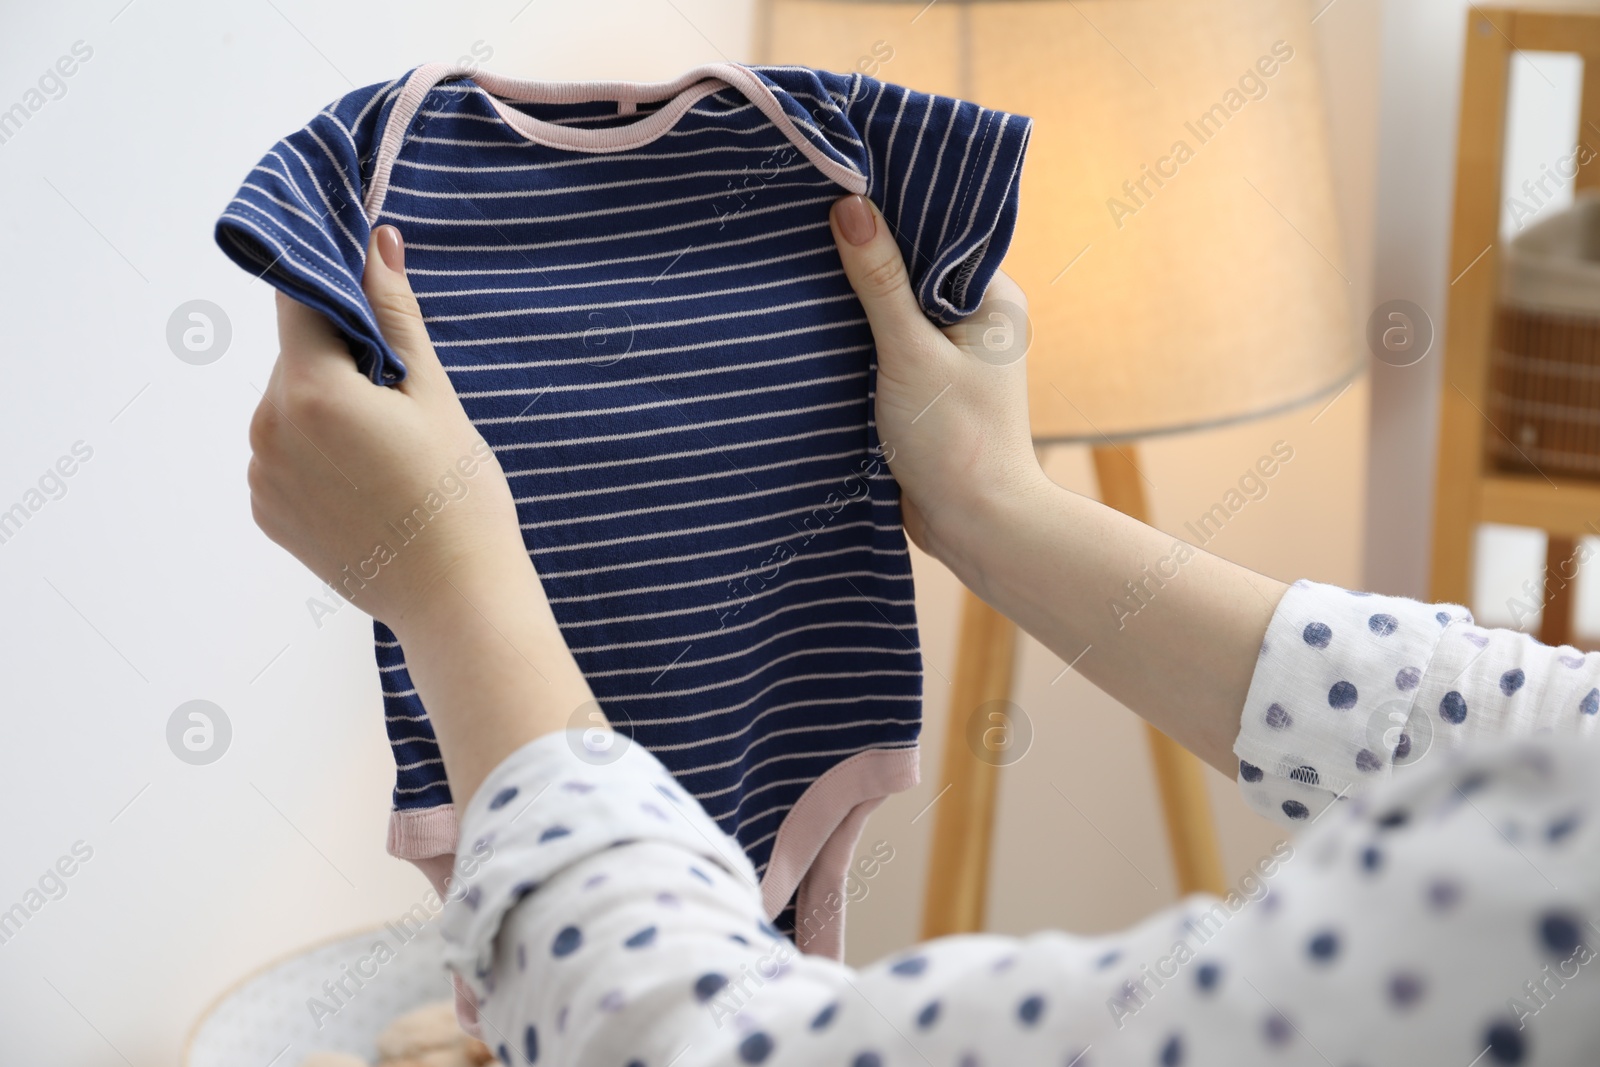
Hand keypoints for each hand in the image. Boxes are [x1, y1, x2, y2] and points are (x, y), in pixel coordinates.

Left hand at [247, 226, 529, 629]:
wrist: (456, 598)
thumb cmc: (459, 497)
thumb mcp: (434, 395)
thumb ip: (394, 314)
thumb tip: (376, 241)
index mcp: (311, 391)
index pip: (299, 299)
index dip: (330, 278)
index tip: (358, 275)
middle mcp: (269, 429)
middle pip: (296, 358)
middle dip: (340, 357)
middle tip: (401, 393)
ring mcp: (261, 475)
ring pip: (290, 407)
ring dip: (328, 406)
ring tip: (388, 450)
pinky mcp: (266, 511)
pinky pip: (284, 455)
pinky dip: (317, 452)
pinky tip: (367, 481)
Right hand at [826, 194, 1046, 579]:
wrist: (974, 526)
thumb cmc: (955, 439)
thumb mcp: (909, 353)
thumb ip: (880, 281)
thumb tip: (849, 203)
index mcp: (992, 297)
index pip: (939, 229)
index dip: (893, 205)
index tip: (842, 178)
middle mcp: (976, 319)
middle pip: (913, 265)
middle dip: (867, 250)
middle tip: (806, 214)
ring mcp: (950, 354)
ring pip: (895, 306)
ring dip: (856, 296)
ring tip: (799, 258)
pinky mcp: (924, 386)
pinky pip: (885, 344)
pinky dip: (856, 335)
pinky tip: (814, 320)